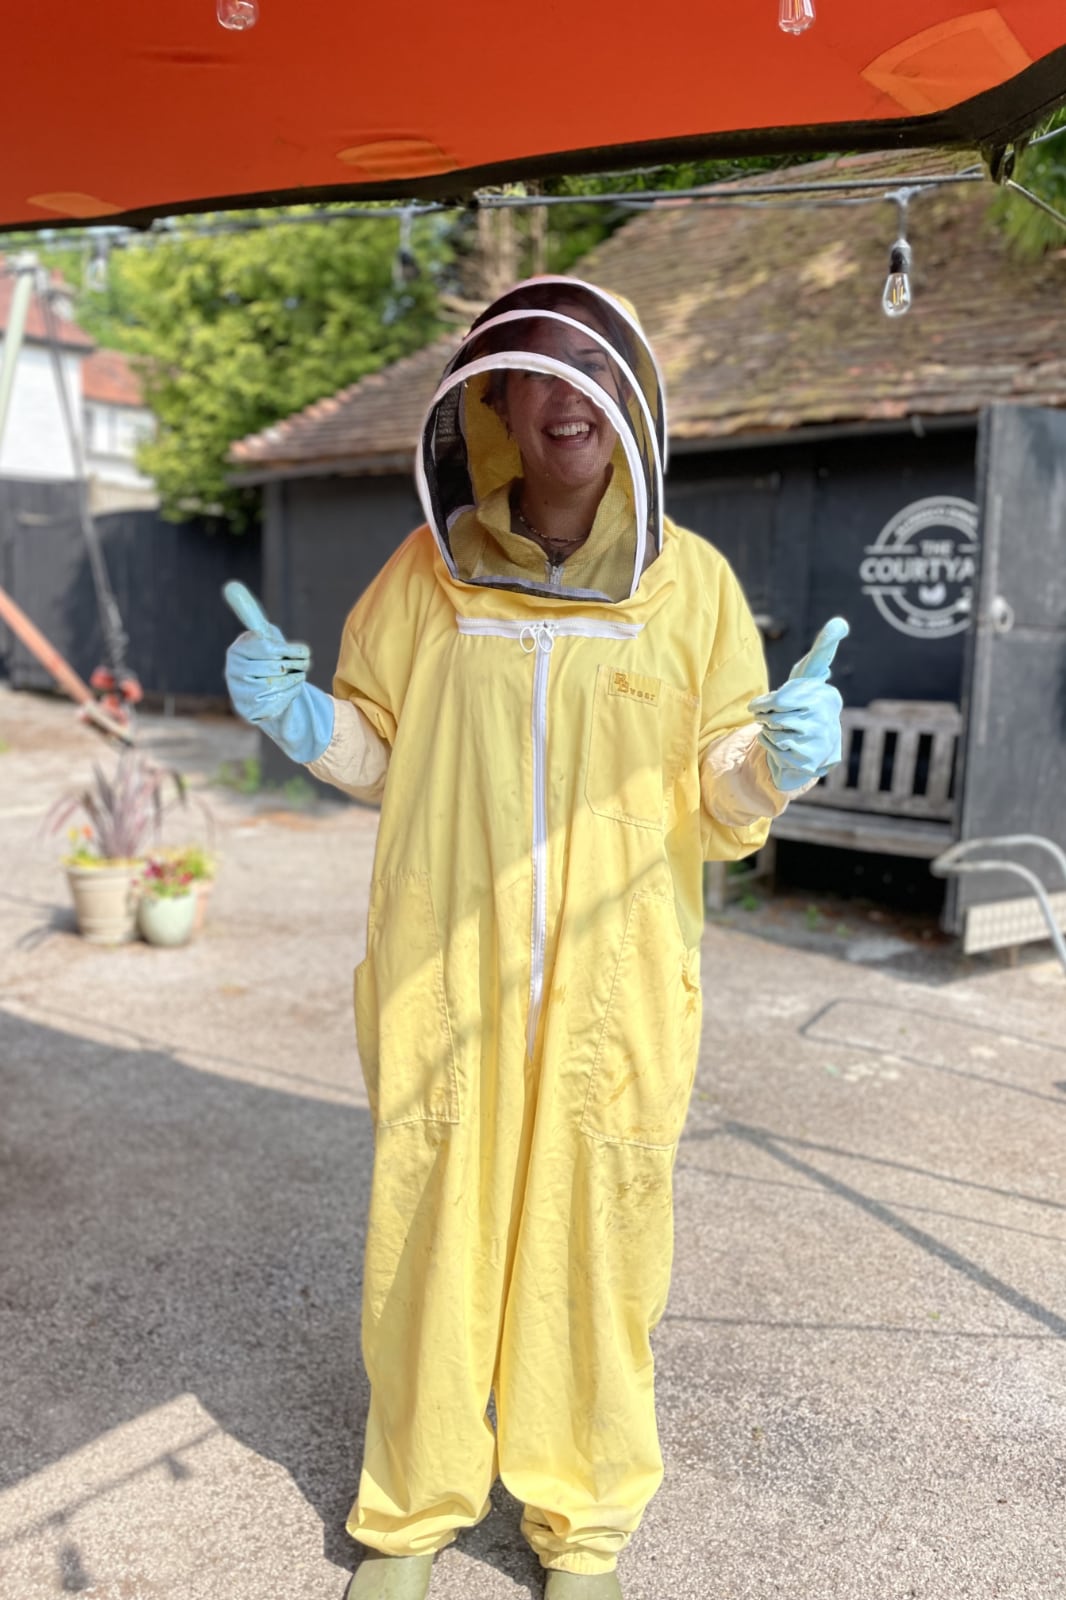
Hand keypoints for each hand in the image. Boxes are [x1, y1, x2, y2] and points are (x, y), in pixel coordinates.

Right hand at [223, 582, 333, 764]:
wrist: (265, 691)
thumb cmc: (266, 658)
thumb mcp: (263, 637)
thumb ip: (252, 616)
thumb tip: (231, 585)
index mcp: (238, 650)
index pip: (268, 648)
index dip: (290, 651)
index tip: (304, 652)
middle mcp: (234, 672)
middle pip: (276, 667)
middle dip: (297, 665)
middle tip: (304, 664)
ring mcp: (241, 693)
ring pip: (280, 684)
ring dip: (296, 679)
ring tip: (297, 675)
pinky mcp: (250, 710)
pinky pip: (281, 700)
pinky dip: (292, 694)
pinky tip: (290, 690)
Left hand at [749, 618, 848, 792]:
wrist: (806, 746)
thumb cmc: (802, 704)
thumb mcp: (808, 674)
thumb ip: (823, 648)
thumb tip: (841, 623)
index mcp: (827, 696)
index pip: (787, 696)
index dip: (768, 702)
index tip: (762, 705)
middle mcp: (827, 719)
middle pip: (777, 712)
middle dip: (765, 714)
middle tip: (770, 716)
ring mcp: (821, 741)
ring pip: (774, 730)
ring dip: (768, 730)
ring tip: (781, 730)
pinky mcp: (810, 762)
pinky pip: (773, 747)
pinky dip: (768, 745)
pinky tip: (782, 746)